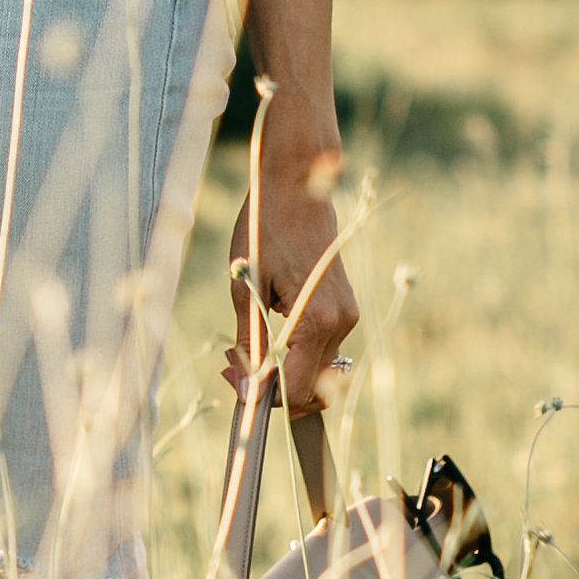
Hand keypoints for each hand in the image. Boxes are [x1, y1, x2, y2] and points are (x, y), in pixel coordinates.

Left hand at [225, 112, 357, 415]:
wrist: (297, 182)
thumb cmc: (264, 227)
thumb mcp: (245, 286)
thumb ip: (249, 340)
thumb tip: (245, 384)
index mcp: (317, 320)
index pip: (296, 391)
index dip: (262, 397)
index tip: (231, 377)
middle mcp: (341, 322)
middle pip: (311, 388)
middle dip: (272, 389)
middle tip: (233, 365)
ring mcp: (347, 314)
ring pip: (317, 370)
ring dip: (283, 372)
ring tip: (245, 348)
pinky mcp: (344, 305)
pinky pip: (321, 347)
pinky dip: (294, 353)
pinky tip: (266, 332)